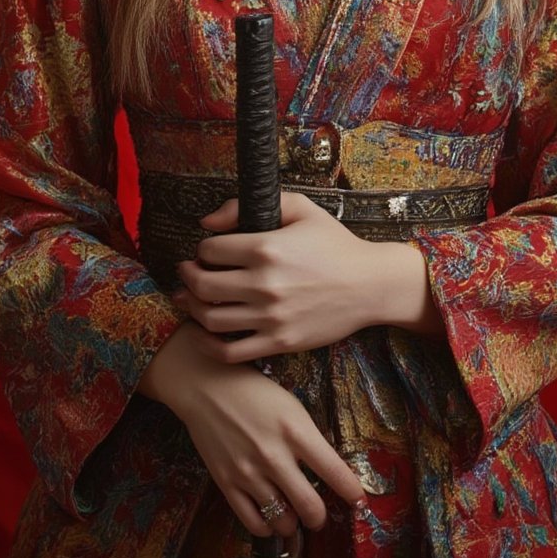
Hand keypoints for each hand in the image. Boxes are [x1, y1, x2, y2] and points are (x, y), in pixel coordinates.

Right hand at [138, 324, 366, 537]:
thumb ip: (308, 439)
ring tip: (292, 514)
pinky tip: (270, 516)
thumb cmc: (254, 392)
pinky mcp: (227, 483)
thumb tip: (325, 472)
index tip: (359, 502)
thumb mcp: (291, 406)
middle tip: (319, 515)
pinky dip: (267, 527)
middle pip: (310, 507)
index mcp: (296, 430)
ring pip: (283, 520)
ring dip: (292, 522)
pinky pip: (253, 521)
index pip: (334, 472)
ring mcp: (249, 472)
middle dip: (320, 517)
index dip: (352, 492)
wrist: (206, 387)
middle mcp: (275, 455)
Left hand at [173, 192, 378, 362]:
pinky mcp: (279, 342)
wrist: (369, 285)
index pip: (210, 250)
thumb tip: (207, 223)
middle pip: (202, 284)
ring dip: (193, 307)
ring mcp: (271, 317)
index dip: (202, 248)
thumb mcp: (300, 208)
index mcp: (266, 248)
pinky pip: (230, 352)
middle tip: (188, 273)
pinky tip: (205, 333)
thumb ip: (249, 206)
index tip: (207, 251)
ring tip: (192, 299)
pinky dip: (208, 344)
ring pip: (211, 319)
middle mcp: (264, 284)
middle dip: (187, 276)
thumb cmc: (334, 244)